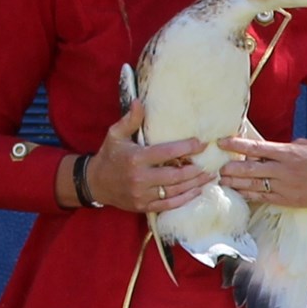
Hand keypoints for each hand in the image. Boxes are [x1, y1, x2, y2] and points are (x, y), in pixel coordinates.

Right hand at [86, 123, 204, 216]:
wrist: (95, 183)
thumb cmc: (109, 156)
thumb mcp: (115, 135)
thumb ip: (130, 120)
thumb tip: (139, 101)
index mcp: (136, 158)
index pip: (166, 153)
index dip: (186, 148)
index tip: (201, 143)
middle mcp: (140, 178)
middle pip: (175, 175)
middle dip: (195, 170)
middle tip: (211, 163)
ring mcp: (142, 195)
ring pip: (175, 191)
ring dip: (195, 184)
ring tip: (210, 176)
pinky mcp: (144, 206)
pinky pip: (169, 204)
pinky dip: (185, 199)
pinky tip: (197, 191)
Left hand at [211, 134, 306, 210]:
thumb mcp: (304, 144)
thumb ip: (282, 147)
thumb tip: (264, 149)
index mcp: (288, 153)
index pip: (256, 148)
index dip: (236, 145)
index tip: (222, 142)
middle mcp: (284, 171)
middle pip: (250, 169)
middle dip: (231, 169)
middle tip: (216, 168)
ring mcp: (285, 188)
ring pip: (253, 186)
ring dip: (235, 183)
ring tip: (221, 181)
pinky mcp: (288, 200)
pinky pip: (263, 198)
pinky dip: (248, 195)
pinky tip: (238, 192)